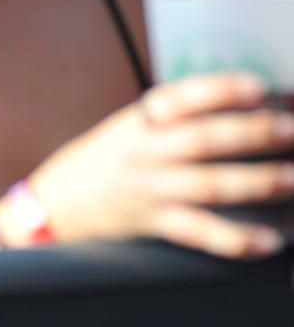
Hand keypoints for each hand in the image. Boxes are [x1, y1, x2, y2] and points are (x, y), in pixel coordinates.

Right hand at [28, 72, 293, 258]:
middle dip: (253, 134)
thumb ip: (176, 118)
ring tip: (292, 178)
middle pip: (203, 140)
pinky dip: (236, 239)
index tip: (255, 87)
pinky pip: (200, 233)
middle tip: (291, 130)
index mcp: (140, 120)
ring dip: (257, 182)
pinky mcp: (154, 223)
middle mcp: (144, 152)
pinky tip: (267, 239)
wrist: (56, 202)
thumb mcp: (131, 127)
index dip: (218, 90)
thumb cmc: (107, 159)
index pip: (180, 98)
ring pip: (208, 185)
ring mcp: (149, 189)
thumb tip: (245, 108)